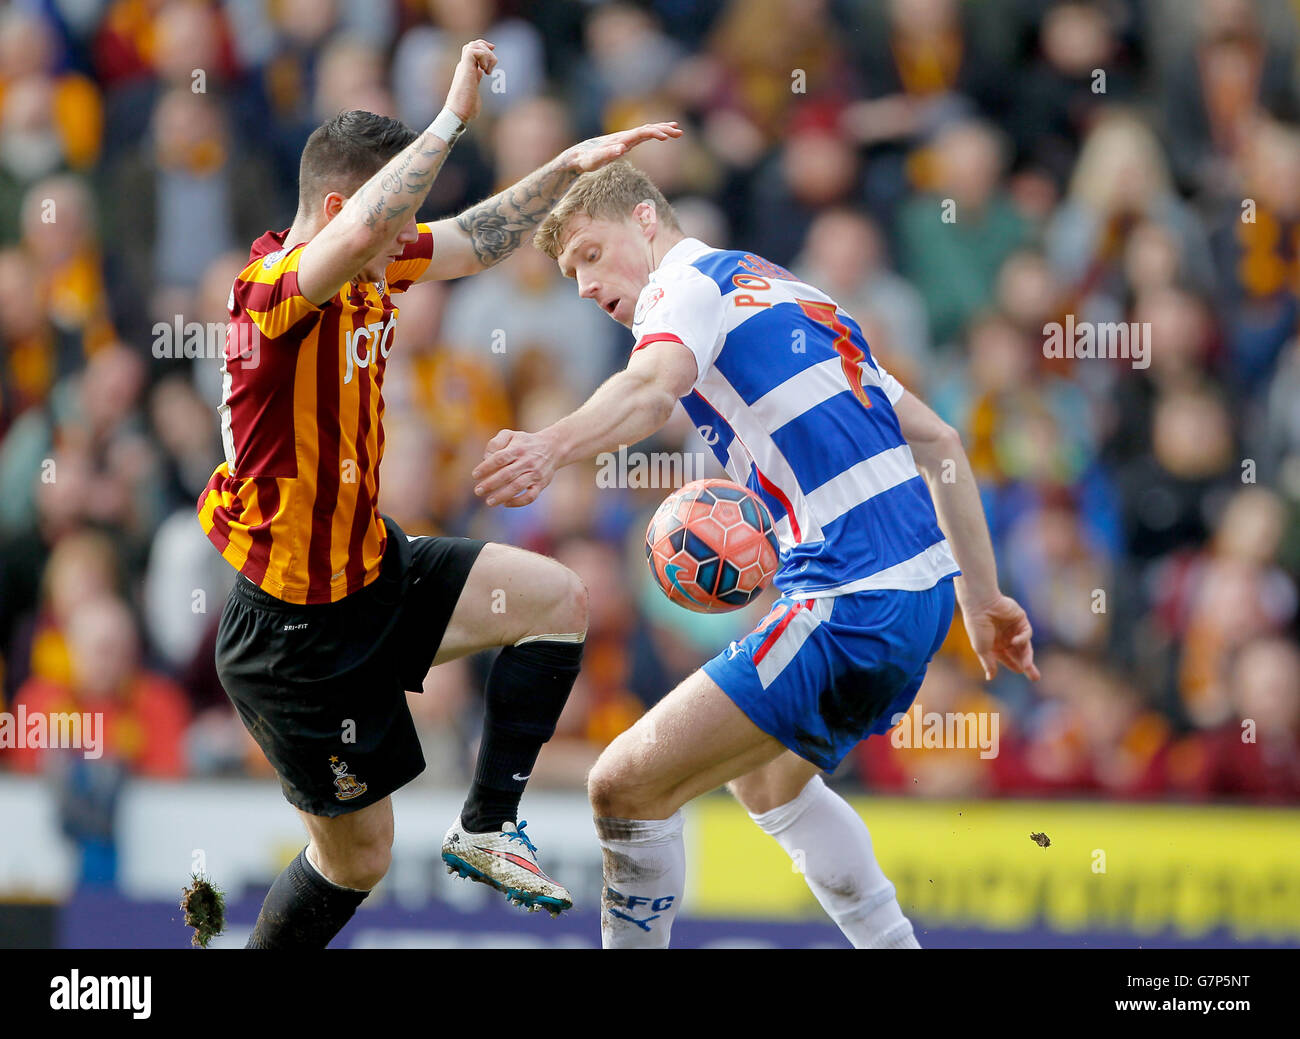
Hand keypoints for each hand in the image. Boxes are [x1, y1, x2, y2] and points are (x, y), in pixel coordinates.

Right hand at [445, 39, 495, 122]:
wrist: (457, 114)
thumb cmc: (465, 110)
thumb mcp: (474, 95)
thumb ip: (476, 87)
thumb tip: (479, 85)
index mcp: (467, 71)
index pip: (473, 52)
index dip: (484, 48)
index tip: (493, 51)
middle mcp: (464, 66)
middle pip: (473, 44)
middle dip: (486, 48)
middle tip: (492, 63)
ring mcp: (464, 67)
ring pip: (474, 45)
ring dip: (487, 55)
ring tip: (488, 71)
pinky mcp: (465, 68)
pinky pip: (474, 51)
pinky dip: (483, 57)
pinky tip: (485, 71)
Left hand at [472, 429, 556, 506]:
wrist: (553, 447)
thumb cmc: (525, 442)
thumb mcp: (511, 435)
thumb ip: (495, 443)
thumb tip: (485, 458)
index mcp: (517, 448)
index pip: (499, 458)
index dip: (486, 467)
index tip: (475, 475)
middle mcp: (527, 461)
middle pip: (506, 474)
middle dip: (490, 484)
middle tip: (478, 491)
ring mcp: (535, 474)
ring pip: (517, 487)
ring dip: (502, 495)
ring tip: (489, 502)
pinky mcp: (541, 484)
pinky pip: (531, 496)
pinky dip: (518, 502)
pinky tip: (506, 503)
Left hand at [562, 122, 682, 172]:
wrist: (578, 156)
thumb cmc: (586, 160)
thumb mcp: (595, 160)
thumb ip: (607, 153)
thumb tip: (621, 148)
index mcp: (621, 139)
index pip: (641, 133)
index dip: (654, 133)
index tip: (666, 137)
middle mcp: (624, 136)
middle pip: (647, 129)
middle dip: (663, 129)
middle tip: (679, 132)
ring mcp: (625, 138)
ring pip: (647, 130)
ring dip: (662, 129)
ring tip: (678, 130)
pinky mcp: (626, 142)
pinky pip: (643, 135)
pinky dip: (655, 132)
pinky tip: (663, 134)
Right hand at [959, 593, 1040, 681]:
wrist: (980, 605)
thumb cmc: (977, 627)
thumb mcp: (982, 649)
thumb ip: (989, 664)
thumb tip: (990, 678)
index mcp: (994, 644)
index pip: (1007, 657)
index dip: (1014, 664)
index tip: (1020, 671)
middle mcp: (1005, 637)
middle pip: (1019, 653)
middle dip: (1027, 665)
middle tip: (1035, 678)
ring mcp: (1013, 628)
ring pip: (1025, 645)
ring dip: (1027, 656)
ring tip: (1028, 666)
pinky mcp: (1020, 619)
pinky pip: (1026, 632)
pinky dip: (1023, 638)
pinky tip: (1016, 641)